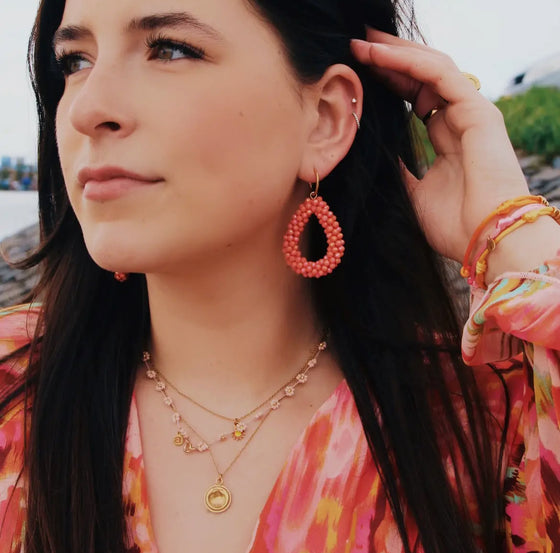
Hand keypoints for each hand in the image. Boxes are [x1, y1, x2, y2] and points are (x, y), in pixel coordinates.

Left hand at [351, 30, 529, 262]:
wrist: (485, 241)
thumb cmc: (456, 226)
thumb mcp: (415, 194)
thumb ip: (402, 171)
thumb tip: (383, 158)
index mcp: (447, 138)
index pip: (415, 98)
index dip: (389, 81)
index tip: (359, 71)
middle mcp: (459, 120)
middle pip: (422, 78)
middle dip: (390, 59)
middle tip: (358, 43)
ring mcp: (471, 114)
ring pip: (431, 69)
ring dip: (396, 54)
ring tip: (364, 41)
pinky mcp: (479, 112)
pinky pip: (441, 75)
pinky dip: (410, 63)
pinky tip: (382, 55)